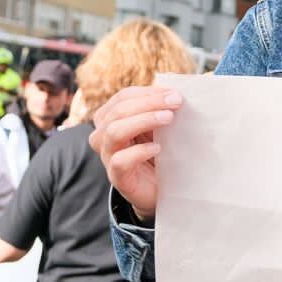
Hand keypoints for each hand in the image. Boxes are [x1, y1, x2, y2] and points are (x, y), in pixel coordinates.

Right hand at [88, 86, 182, 222]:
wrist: (159, 190)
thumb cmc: (159, 154)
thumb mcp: (159, 128)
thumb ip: (161, 109)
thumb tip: (177, 91)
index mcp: (111, 118)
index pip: (123, 97)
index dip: (148, 92)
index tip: (175, 93)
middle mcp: (104, 135)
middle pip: (119, 111)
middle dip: (149, 103)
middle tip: (177, 103)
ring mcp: (108, 156)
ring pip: (114, 131)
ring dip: (143, 120)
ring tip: (168, 119)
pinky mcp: (117, 177)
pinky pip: (120, 160)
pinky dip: (139, 151)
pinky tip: (158, 148)